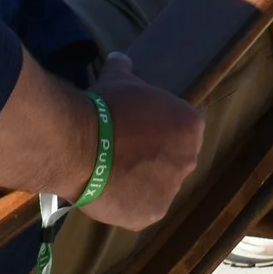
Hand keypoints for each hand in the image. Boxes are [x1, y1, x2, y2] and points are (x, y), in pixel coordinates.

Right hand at [78, 54, 204, 230]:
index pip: (182, 131)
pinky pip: (141, 209)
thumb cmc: (106, 108)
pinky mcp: (150, 214)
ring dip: (141, 182)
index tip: (137, 132)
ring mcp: (171, 190)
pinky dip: (127, 204)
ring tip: (111, 175)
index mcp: (191, 126)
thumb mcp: (118, 79)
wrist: (81, 145)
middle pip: (173, 161)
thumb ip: (125, 69)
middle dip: (153, 158)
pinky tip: (108, 193)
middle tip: (123, 154)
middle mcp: (189, 160)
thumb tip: (120, 58)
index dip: (158, 132)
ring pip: (157, 187)